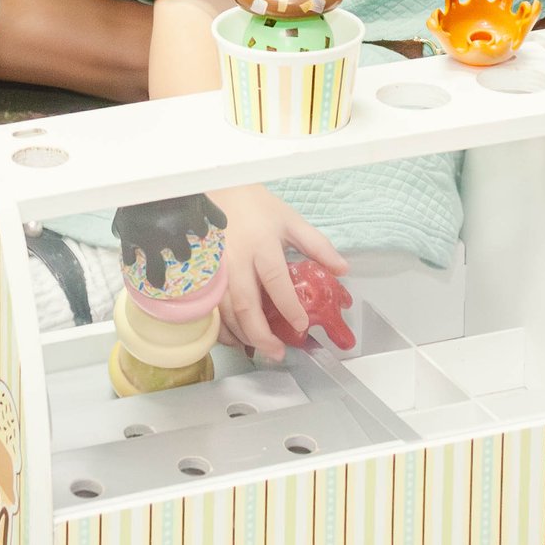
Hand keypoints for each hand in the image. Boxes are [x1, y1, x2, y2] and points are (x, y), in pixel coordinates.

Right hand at [211, 184, 347, 362]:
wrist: (218, 191)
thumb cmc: (256, 207)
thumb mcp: (290, 220)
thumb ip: (317, 246)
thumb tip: (343, 269)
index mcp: (261, 244)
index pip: (275, 280)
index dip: (288, 306)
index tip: (301, 326)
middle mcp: (235, 259)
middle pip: (245, 303)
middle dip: (261, 334)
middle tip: (277, 352)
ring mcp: (215, 269)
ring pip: (225, 310)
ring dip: (242, 335)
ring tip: (261, 349)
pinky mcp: (201, 276)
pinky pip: (210, 308)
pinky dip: (223, 328)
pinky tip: (236, 338)